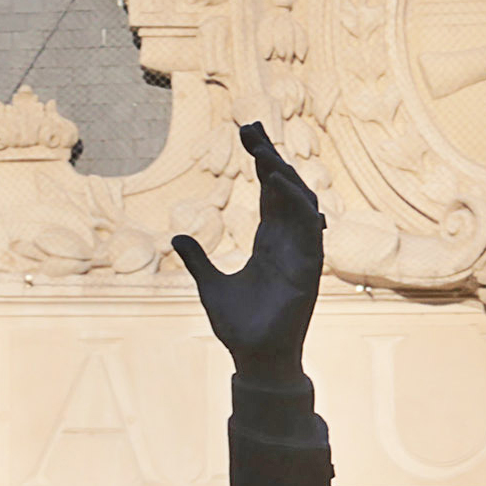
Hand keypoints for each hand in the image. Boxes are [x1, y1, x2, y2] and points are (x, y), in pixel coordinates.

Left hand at [171, 124, 325, 377]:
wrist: (254, 358)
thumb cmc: (238, 326)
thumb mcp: (210, 285)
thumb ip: (197, 259)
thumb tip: (177, 235)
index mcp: (269, 243)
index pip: (269, 194)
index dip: (261, 162)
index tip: (247, 133)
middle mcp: (288, 243)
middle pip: (284, 189)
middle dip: (270, 157)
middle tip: (251, 127)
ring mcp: (300, 253)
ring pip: (299, 202)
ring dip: (283, 174)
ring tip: (262, 150)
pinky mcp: (307, 268)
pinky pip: (306, 228)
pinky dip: (295, 203)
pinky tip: (277, 182)